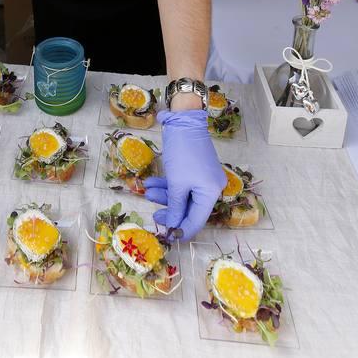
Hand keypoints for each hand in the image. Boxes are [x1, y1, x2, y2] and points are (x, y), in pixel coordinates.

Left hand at [144, 110, 224, 240]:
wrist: (183, 121)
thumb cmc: (182, 153)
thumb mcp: (176, 183)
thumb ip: (174, 207)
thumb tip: (172, 227)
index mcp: (211, 193)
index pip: (197, 221)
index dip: (181, 230)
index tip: (166, 237)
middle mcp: (210, 188)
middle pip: (189, 208)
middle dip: (170, 211)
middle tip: (154, 215)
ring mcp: (202, 178)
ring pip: (182, 195)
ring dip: (164, 195)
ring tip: (147, 191)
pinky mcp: (194, 170)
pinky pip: (181, 184)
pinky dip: (167, 185)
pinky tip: (150, 183)